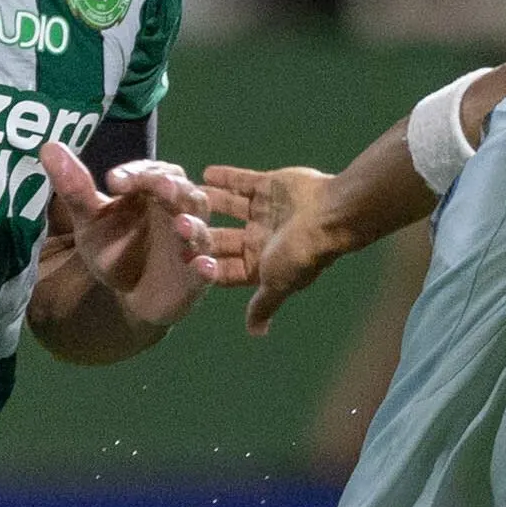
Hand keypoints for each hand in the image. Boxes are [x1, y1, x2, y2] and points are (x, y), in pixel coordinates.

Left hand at [41, 141, 208, 330]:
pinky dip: (206, 269)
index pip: (153, 173)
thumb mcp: (90, 218)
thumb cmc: (114, 245)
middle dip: (174, 190)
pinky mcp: (195, 278)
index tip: (111, 181)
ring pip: (199, 230)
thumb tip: (48, 147)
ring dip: (192, 227)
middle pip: (186, 194)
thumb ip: (75, 187)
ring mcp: (190, 245)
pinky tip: (204, 267)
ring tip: (180, 225)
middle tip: (160, 188)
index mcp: (154, 191)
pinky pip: (206, 271)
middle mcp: (179, 212)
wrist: (126, 292)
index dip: (137, 174)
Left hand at [183, 160, 340, 333]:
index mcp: (260, 263)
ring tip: (183, 193)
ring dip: (208, 201)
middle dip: (199, 230)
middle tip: (174, 222)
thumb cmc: (302, 251)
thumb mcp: (277, 282)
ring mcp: (265, 211)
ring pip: (228, 207)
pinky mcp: (270, 186)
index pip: (223, 265)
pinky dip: (226, 178)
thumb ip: (263, 305)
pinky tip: (206, 173)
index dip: (201, 261)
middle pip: (221, 236)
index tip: (178, 257)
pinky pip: (243, 181)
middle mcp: (261, 238)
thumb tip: (256, 333)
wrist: (331, 213)